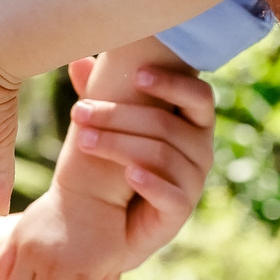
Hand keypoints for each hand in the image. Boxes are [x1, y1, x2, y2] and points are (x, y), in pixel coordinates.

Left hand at [0, 56, 215, 279]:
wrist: (109, 219)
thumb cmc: (118, 158)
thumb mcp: (110, 124)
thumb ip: (101, 92)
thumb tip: (78, 61)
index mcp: (194, 122)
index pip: (199, 96)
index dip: (172, 83)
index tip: (137, 75)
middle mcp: (201, 150)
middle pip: (167, 125)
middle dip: (119, 116)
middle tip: (79, 111)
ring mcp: (193, 182)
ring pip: (161, 156)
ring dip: (118, 145)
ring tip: (82, 141)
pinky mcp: (180, 212)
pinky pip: (172, 195)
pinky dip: (150, 182)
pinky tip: (128, 173)